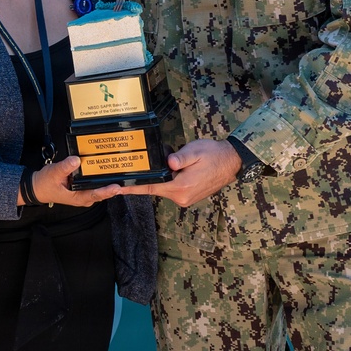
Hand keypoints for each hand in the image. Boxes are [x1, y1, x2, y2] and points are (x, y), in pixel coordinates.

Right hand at [30, 156, 121, 206]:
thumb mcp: (53, 173)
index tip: (117, 187)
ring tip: (121, 170)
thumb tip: (77, 160)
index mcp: (78, 197)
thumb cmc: (45, 183)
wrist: (37, 187)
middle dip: (114, 185)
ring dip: (108, 180)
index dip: (107, 191)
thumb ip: (65, 167)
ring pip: (100, 187)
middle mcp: (84, 196)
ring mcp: (84, 192)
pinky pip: (94, 182)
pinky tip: (106, 167)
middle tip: (126, 177)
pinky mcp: (83, 186)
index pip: (95, 194)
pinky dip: (100, 176)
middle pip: (102, 191)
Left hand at [118, 139, 240, 206]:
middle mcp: (181, 197)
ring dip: (164, 174)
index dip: (132, 188)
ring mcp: (185, 198)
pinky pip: (173, 187)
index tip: (117, 189)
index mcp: (180, 188)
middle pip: (156, 186)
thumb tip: (168, 162)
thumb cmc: (214, 155)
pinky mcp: (189, 196)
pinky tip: (179, 165)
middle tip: (163, 156)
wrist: (232, 162)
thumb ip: (180, 158)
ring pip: (165, 186)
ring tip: (176, 158)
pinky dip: (171, 177)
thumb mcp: (195, 151)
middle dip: (153, 173)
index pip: (150, 188)